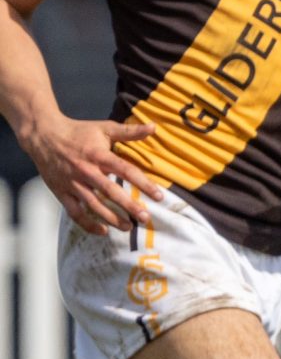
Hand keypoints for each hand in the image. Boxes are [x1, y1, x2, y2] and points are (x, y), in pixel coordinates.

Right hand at [31, 115, 161, 233]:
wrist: (42, 136)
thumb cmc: (77, 132)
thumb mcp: (104, 128)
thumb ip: (129, 131)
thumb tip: (154, 127)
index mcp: (99, 156)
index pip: (126, 171)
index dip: (144, 184)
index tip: (159, 196)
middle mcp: (86, 171)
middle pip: (110, 192)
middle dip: (129, 207)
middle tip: (145, 218)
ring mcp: (72, 183)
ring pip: (93, 205)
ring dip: (111, 218)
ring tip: (128, 227)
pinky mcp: (61, 192)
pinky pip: (74, 212)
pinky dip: (88, 224)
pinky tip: (103, 231)